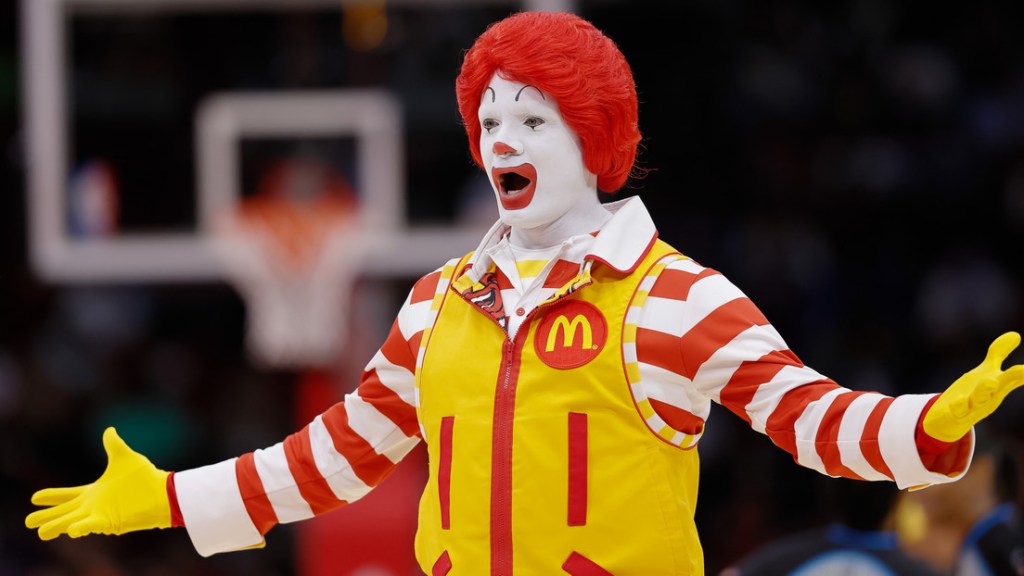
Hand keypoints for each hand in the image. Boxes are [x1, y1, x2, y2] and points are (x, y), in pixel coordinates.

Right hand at [26, 427, 170, 539]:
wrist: (163, 492)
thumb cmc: (145, 478)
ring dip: (58, 526)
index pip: (68, 496)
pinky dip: (82, 528)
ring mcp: (100, 515)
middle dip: (47, 517)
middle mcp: (94, 506)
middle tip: (29, 521)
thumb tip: (109, 430)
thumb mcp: (125, 458)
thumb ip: (113, 445)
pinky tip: (73, 530)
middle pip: (64, 512)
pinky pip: (92, 527)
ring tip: (41, 532)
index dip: (52, 497)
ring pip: (72, 523)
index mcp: (94, 492)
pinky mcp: (110, 522)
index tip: (35, 497)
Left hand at [923, 331, 1023, 441]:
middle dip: (1012, 377)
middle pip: (1003, 385)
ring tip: (990, 382)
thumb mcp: (987, 371)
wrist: (951, 419)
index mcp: (998, 385)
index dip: (1023, 372)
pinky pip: (958, 410)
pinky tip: (958, 400)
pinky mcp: (956, 412)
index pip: (1014, 376)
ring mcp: (973, 405)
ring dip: (985, 390)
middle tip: (1023, 371)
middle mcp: (989, 395)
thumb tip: (1016, 335)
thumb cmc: (975, 393)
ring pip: (980, 398)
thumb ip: (999, 353)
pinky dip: (958, 406)